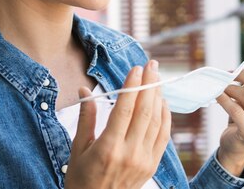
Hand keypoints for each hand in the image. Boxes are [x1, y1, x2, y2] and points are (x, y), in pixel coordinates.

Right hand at [65, 60, 170, 188]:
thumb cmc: (81, 180)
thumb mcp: (77, 149)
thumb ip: (86, 118)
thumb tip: (84, 90)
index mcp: (108, 148)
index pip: (125, 109)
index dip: (133, 86)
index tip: (137, 68)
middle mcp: (129, 153)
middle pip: (145, 111)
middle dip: (150, 85)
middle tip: (152, 65)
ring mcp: (144, 160)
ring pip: (157, 121)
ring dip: (158, 97)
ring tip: (157, 79)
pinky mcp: (152, 165)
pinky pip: (163, 136)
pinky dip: (165, 117)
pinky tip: (162, 103)